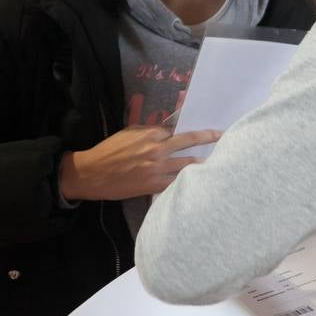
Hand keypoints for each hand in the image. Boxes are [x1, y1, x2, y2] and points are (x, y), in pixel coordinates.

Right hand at [59, 125, 220, 200]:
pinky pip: (176, 183)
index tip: (204, 131)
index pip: (177, 130)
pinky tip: (197, 183)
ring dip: (202, 163)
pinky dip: (187, 181)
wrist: (93, 174)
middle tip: (222, 136)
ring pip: (187, 164)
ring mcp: (157, 168)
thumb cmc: (109, 151)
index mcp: (150, 134)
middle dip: (208, 138)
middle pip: (188, 141)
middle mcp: (157, 149)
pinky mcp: (154, 185)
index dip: (189, 131)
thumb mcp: (128, 133)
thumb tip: (165, 131)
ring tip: (214, 163)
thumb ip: (148, 130)